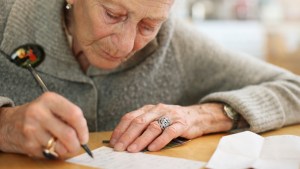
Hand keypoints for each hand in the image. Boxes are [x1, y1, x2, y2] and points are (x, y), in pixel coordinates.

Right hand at [0, 92, 88, 158]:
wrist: (9, 123)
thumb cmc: (38, 114)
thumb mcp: (52, 106)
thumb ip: (69, 116)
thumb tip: (83, 135)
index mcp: (49, 99)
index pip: (74, 114)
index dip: (83, 128)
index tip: (84, 136)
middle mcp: (39, 112)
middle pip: (69, 134)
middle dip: (77, 144)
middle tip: (77, 145)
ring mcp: (32, 129)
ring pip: (60, 147)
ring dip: (65, 150)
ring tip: (61, 144)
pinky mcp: (28, 144)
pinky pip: (50, 154)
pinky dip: (54, 153)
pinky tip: (48, 145)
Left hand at [110, 103, 231, 152]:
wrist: (196, 116)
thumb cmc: (171, 120)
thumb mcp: (155, 118)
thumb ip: (142, 125)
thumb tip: (124, 139)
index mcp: (148, 108)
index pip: (130, 117)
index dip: (121, 129)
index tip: (113, 141)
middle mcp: (158, 110)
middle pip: (139, 122)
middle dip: (127, 135)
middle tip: (119, 147)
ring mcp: (170, 116)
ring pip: (153, 127)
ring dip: (141, 139)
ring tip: (133, 149)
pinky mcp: (181, 124)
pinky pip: (169, 132)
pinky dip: (159, 141)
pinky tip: (152, 148)